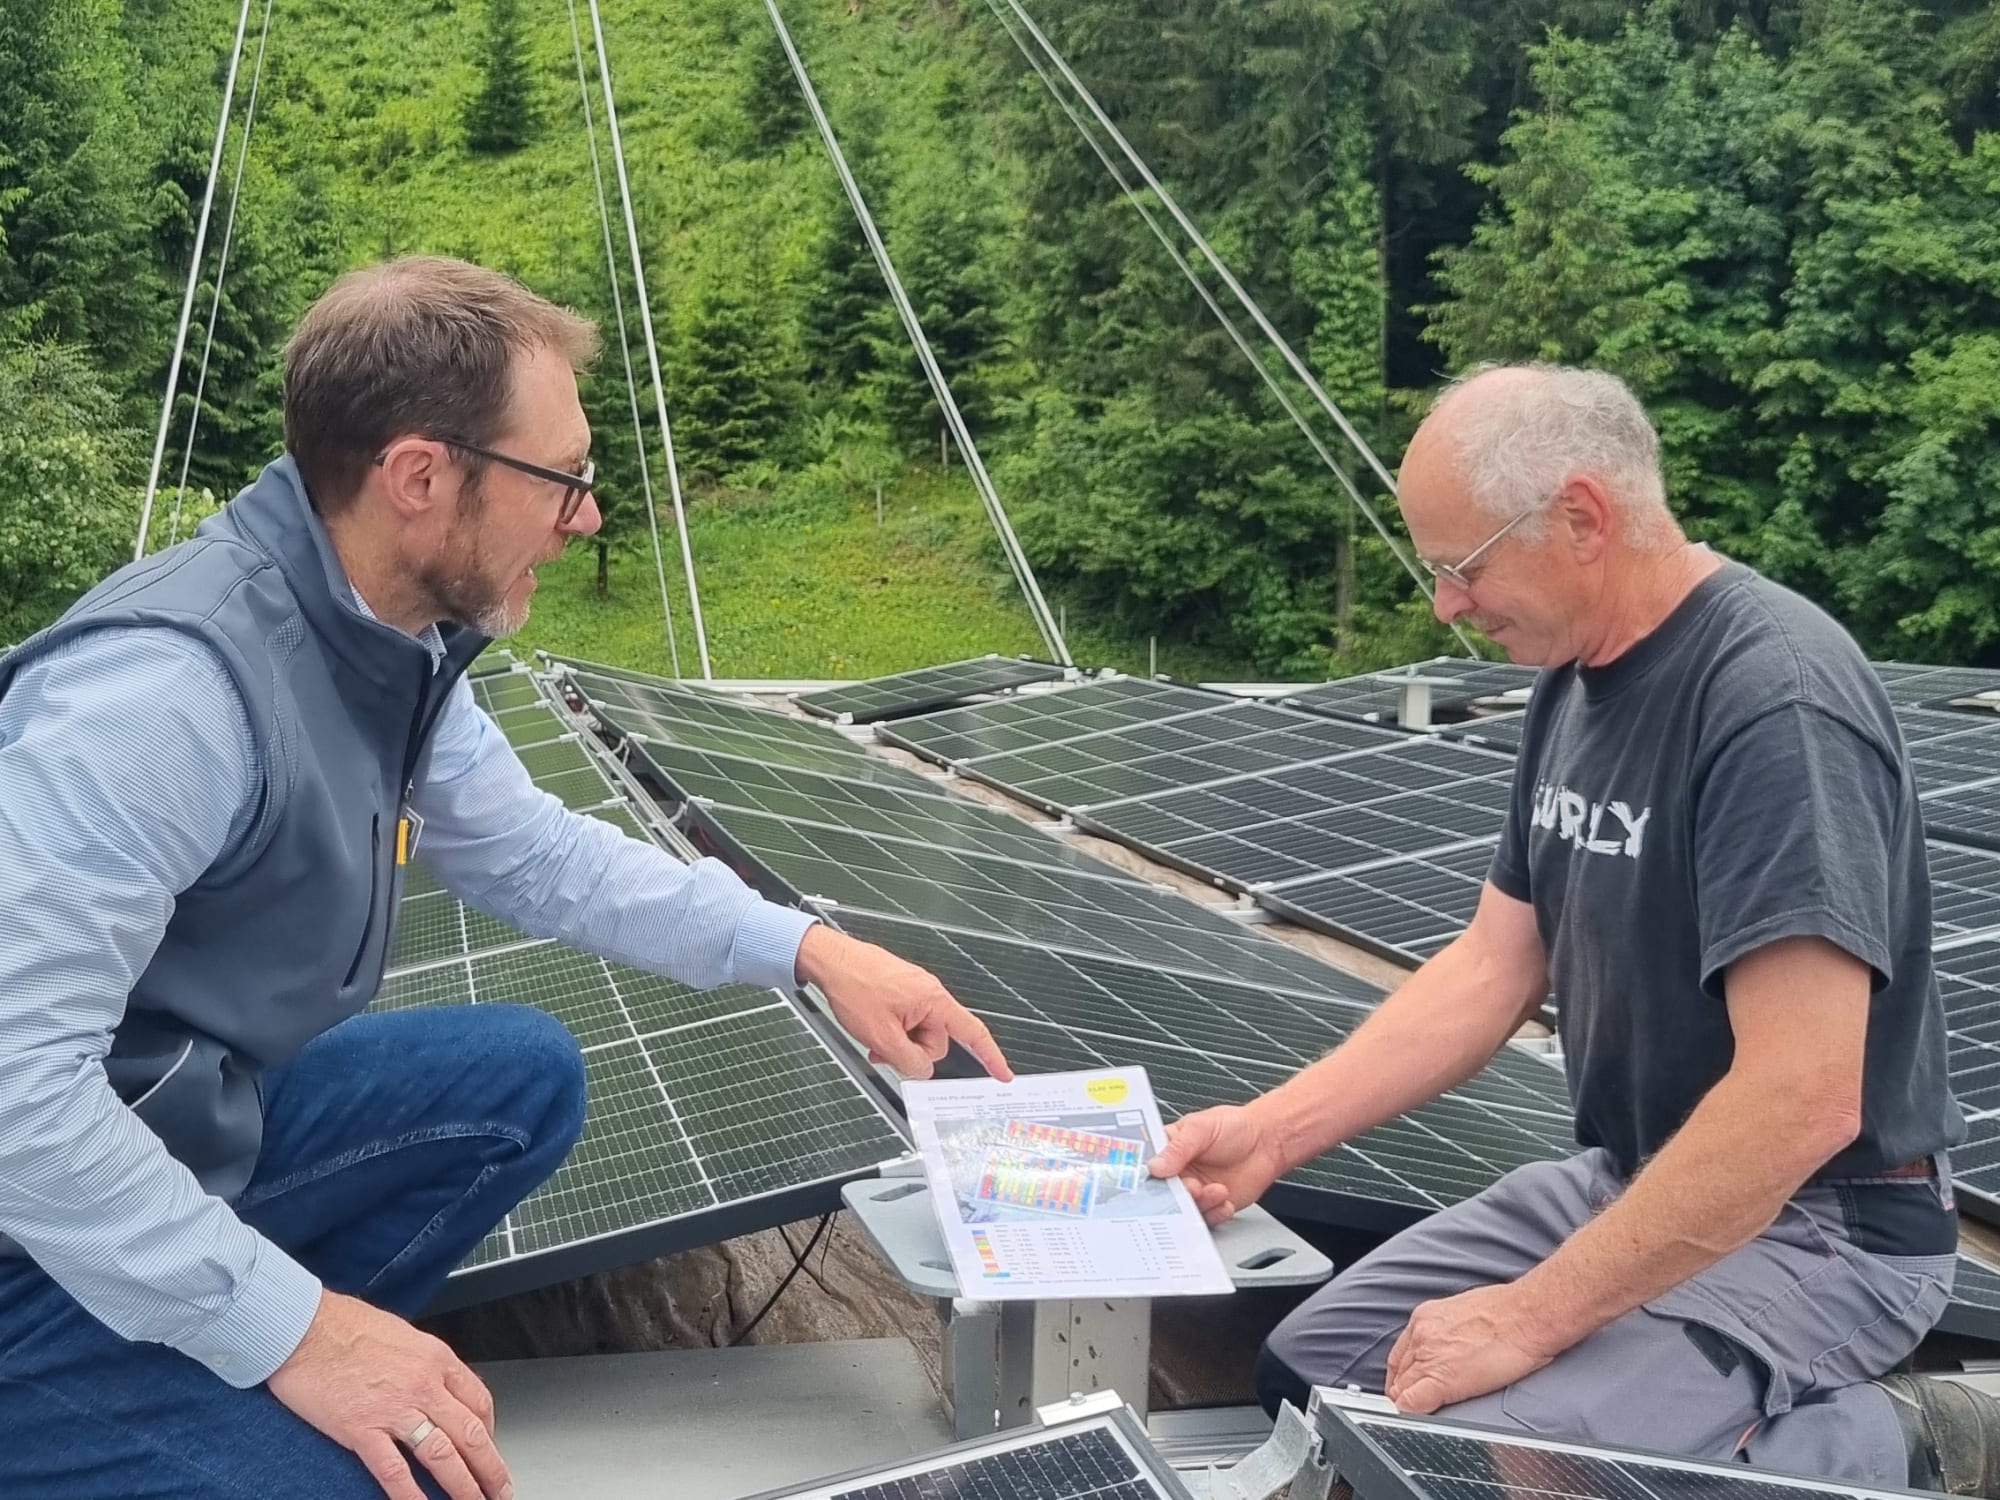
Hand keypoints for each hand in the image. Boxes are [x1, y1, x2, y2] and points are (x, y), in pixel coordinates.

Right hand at [268, 1289, 511, 1499]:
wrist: (303, 1326)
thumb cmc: (345, 1324)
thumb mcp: (402, 1334)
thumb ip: (422, 1364)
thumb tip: (432, 1387)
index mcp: (436, 1358)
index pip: (479, 1400)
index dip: (489, 1430)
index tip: (489, 1447)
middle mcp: (423, 1385)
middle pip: (471, 1434)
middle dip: (491, 1468)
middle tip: (501, 1490)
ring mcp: (394, 1410)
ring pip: (442, 1456)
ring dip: (464, 1487)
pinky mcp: (361, 1430)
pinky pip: (394, 1471)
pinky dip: (412, 1496)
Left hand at [795, 924, 1011, 1080]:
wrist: (831, 961)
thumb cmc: (854, 986)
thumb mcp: (882, 1036)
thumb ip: (909, 1060)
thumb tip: (922, 1071)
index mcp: (934, 1001)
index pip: (973, 1032)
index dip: (991, 1056)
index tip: (1002, 1074)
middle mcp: (930, 993)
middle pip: (937, 1041)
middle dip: (913, 1052)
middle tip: (886, 1048)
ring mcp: (915, 991)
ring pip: (918, 1034)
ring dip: (898, 1042)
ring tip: (874, 1036)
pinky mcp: (902, 991)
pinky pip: (906, 1021)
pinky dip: (892, 1031)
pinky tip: (874, 1030)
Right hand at [1148, 1104, 1286, 1224]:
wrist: (1266, 1141)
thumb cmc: (1234, 1127)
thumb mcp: (1201, 1128)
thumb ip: (1178, 1148)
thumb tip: (1155, 1165)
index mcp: (1168, 1149)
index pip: (1147, 1166)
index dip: (1146, 1175)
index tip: (1152, 1179)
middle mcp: (1179, 1172)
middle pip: (1163, 1193)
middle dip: (1174, 1194)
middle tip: (1190, 1187)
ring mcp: (1195, 1190)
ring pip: (1184, 1209)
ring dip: (1199, 1203)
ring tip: (1215, 1190)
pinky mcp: (1212, 1205)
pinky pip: (1207, 1218)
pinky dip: (1215, 1213)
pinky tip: (1224, 1200)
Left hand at [1385, 1283, 1560, 1412]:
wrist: (1526, 1316)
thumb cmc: (1509, 1313)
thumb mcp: (1464, 1312)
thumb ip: (1448, 1330)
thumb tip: (1450, 1346)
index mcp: (1425, 1318)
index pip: (1401, 1353)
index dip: (1402, 1373)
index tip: (1406, 1385)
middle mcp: (1421, 1335)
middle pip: (1398, 1372)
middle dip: (1400, 1390)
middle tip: (1406, 1405)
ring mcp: (1429, 1356)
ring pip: (1401, 1389)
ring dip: (1405, 1403)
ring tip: (1415, 1415)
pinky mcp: (1442, 1379)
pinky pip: (1412, 1402)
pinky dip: (1410, 1414)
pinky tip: (1416, 1421)